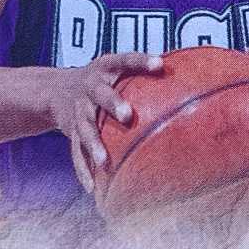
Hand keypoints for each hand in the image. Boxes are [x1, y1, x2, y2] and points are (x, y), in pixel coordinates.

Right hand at [46, 54, 163, 192]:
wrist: (56, 90)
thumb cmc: (104, 81)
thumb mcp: (118, 70)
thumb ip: (146, 72)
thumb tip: (192, 75)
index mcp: (105, 68)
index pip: (125, 60)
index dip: (141, 61)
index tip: (160, 64)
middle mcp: (89, 88)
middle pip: (100, 95)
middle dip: (113, 103)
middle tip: (128, 115)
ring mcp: (78, 111)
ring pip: (85, 128)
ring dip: (93, 144)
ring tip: (104, 161)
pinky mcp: (71, 131)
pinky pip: (75, 152)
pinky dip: (83, 170)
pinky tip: (92, 189)